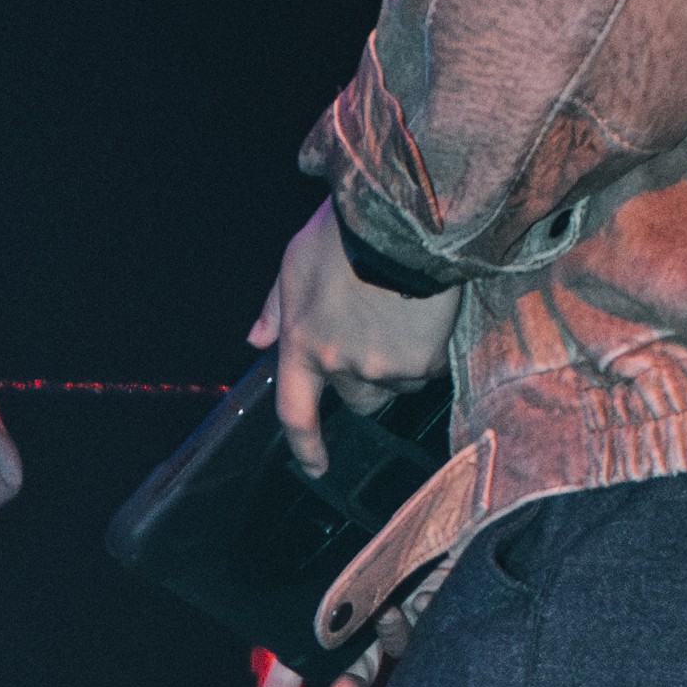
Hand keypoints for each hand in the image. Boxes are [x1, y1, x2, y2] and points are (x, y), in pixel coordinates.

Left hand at [251, 198, 458, 479]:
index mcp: (301, 345)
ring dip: (402, 359)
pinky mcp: (421, 362)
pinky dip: (430, 348)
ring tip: (404, 309)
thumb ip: (275, 308)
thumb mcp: (294, 263)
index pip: (295, 412)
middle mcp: (338, 364)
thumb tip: (255, 340)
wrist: (400, 220)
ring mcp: (381, 367)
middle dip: (370, 380)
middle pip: (360, 400)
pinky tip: (427, 311)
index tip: (316, 467)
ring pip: (398, 382)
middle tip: (381, 335)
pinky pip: (429, 368)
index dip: (305, 444)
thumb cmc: (343, 234)